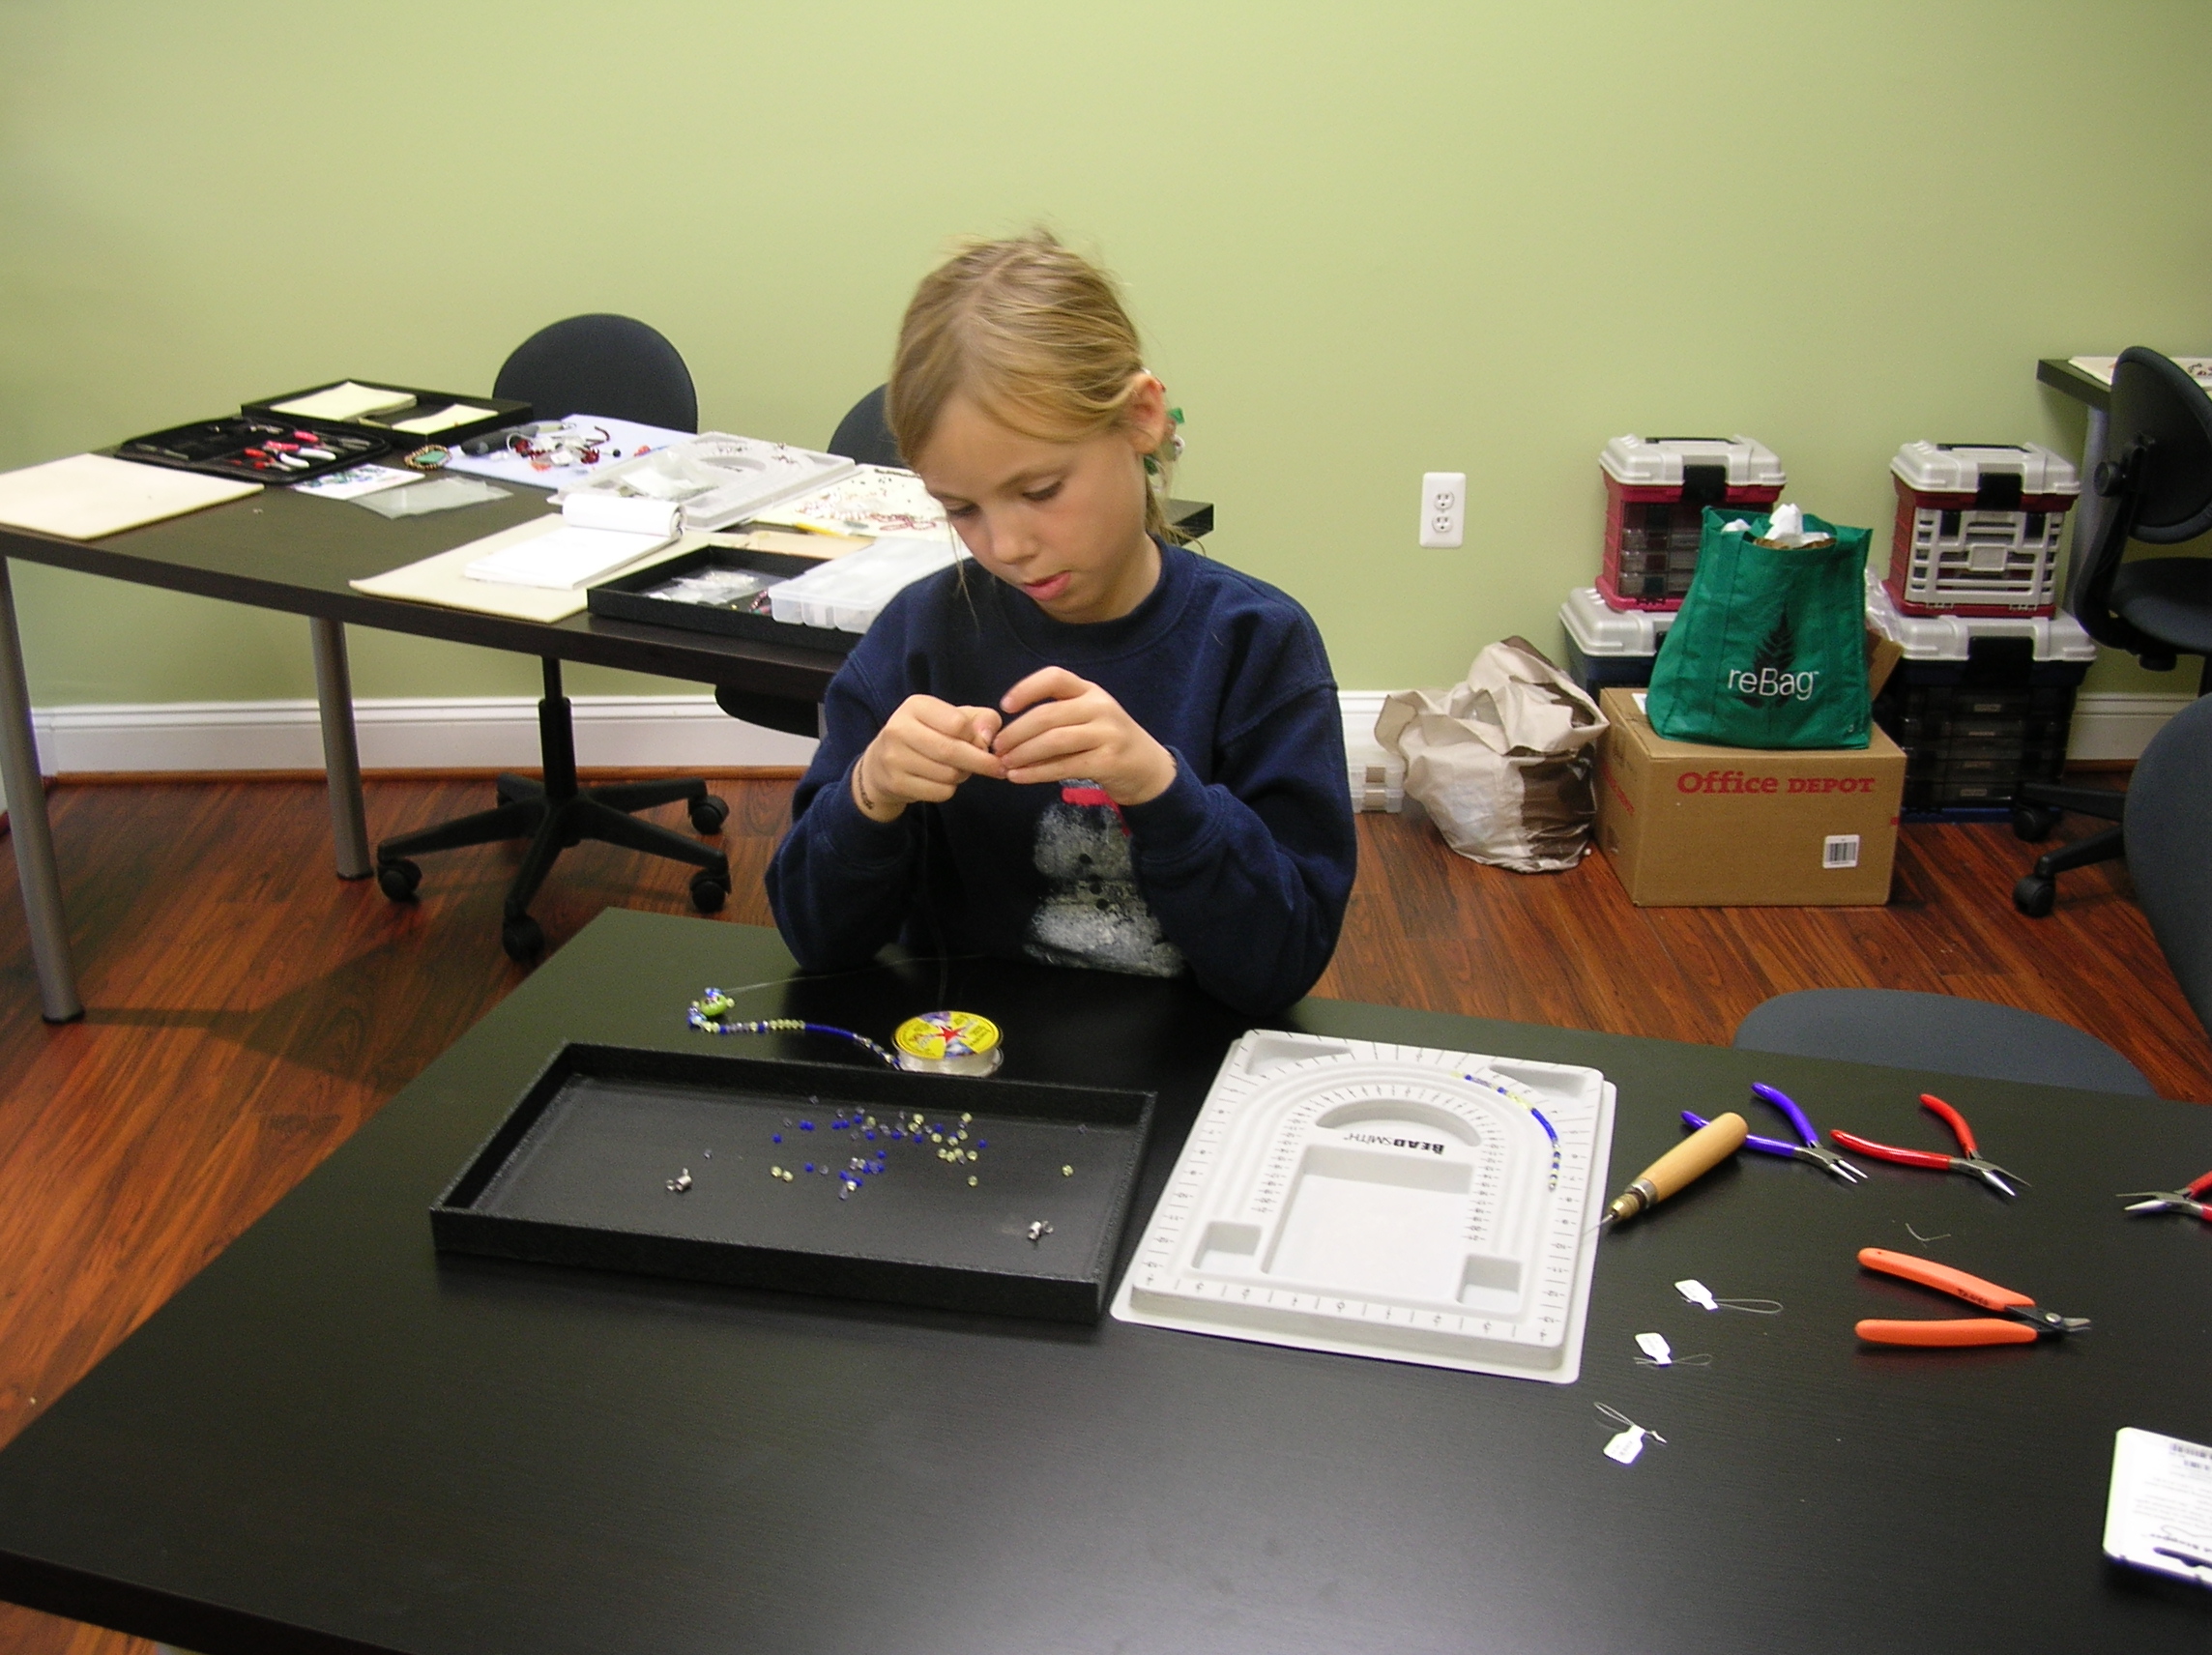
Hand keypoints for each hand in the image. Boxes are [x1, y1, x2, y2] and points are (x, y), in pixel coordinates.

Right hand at [852, 695, 1004, 819]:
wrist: (880, 765)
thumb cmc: (927, 736)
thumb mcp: (953, 718)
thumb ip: (982, 720)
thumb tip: (988, 739)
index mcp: (915, 706)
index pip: (958, 723)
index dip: (976, 736)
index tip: (983, 742)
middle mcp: (899, 729)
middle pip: (952, 751)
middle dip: (981, 762)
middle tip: (997, 768)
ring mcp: (894, 758)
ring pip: (948, 774)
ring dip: (963, 775)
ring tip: (958, 769)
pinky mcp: (896, 784)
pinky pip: (940, 792)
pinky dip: (949, 789)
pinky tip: (941, 781)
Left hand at [994, 667, 1174, 805]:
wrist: (1147, 767)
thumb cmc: (1107, 741)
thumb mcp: (1088, 717)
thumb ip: (1057, 717)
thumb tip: (1008, 732)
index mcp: (1090, 691)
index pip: (1055, 677)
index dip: (1026, 688)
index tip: (1004, 706)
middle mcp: (1100, 707)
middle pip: (1048, 715)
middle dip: (1016, 732)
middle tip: (996, 747)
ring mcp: (1107, 734)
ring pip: (1054, 741)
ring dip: (1023, 754)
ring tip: (1004, 764)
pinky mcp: (1109, 761)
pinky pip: (1065, 766)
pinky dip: (1037, 773)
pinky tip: (1019, 777)